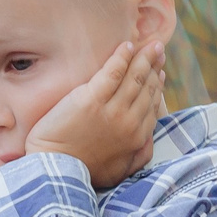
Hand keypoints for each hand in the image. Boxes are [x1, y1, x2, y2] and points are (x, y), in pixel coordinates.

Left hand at [25, 39, 164, 191]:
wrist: (57, 170)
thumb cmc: (84, 172)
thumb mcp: (119, 171)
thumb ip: (138, 156)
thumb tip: (148, 139)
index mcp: (137, 137)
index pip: (151, 105)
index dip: (157, 86)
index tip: (159, 73)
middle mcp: (129, 121)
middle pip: (145, 87)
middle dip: (154, 66)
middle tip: (157, 49)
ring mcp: (112, 109)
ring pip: (134, 77)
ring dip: (144, 57)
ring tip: (150, 44)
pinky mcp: (91, 99)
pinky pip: (113, 72)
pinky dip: (122, 57)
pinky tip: (127, 45)